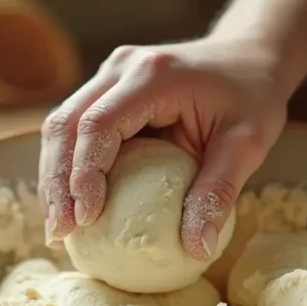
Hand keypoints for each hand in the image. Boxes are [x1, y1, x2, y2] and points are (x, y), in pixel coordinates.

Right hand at [39, 36, 289, 258]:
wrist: (250, 56)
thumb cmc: (252, 97)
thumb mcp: (247, 145)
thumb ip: (219, 193)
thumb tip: (195, 249)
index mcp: (153, 77)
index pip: (99, 124)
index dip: (85, 173)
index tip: (87, 220)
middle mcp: (121, 68)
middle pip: (66, 123)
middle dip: (56, 182)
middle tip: (59, 233)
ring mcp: (110, 76)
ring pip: (61, 125)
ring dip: (54, 177)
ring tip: (57, 228)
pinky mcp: (108, 90)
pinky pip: (75, 128)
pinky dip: (68, 167)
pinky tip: (71, 205)